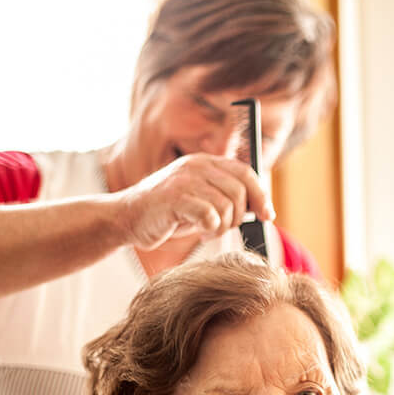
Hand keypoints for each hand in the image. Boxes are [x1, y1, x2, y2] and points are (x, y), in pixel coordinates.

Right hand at [116, 153, 274, 249]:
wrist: (126, 219)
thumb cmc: (168, 214)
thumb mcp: (201, 200)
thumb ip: (226, 197)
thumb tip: (261, 208)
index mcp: (205, 162)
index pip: (245, 172)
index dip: (261, 195)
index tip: (267, 215)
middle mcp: (196, 166)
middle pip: (240, 190)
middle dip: (239, 216)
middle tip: (223, 226)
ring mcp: (184, 180)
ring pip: (227, 205)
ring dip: (223, 225)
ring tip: (208, 230)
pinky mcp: (174, 198)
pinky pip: (209, 215)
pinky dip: (210, 229)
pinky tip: (200, 232)